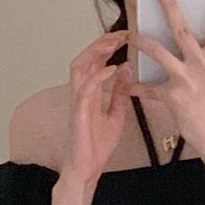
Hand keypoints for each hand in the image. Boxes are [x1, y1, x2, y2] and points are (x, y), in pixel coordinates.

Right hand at [63, 30, 135, 183]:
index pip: (95, 62)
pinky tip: (111, 70)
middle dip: (101, 43)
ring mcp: (78, 103)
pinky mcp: (79, 114)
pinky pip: (85, 89)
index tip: (124, 37)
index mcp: (90, 93)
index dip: (107, 46)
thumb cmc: (96, 146)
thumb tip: (126, 70)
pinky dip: (98, 77)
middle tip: (120, 35)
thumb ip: (120, 94)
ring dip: (96, 53)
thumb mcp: (116, 115)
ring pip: (79, 67)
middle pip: (85, 58)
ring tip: (113, 45)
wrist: (88, 170)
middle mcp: (81, 94)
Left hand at [125, 0, 204, 164]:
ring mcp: (188, 79)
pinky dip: (139, 87)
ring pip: (159, 52)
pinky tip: (129, 85)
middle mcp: (204, 64)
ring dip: (142, 41)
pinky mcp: (175, 97)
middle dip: (169, 4)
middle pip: (182, 28)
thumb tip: (198, 41)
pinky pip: (151, 88)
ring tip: (131, 34)